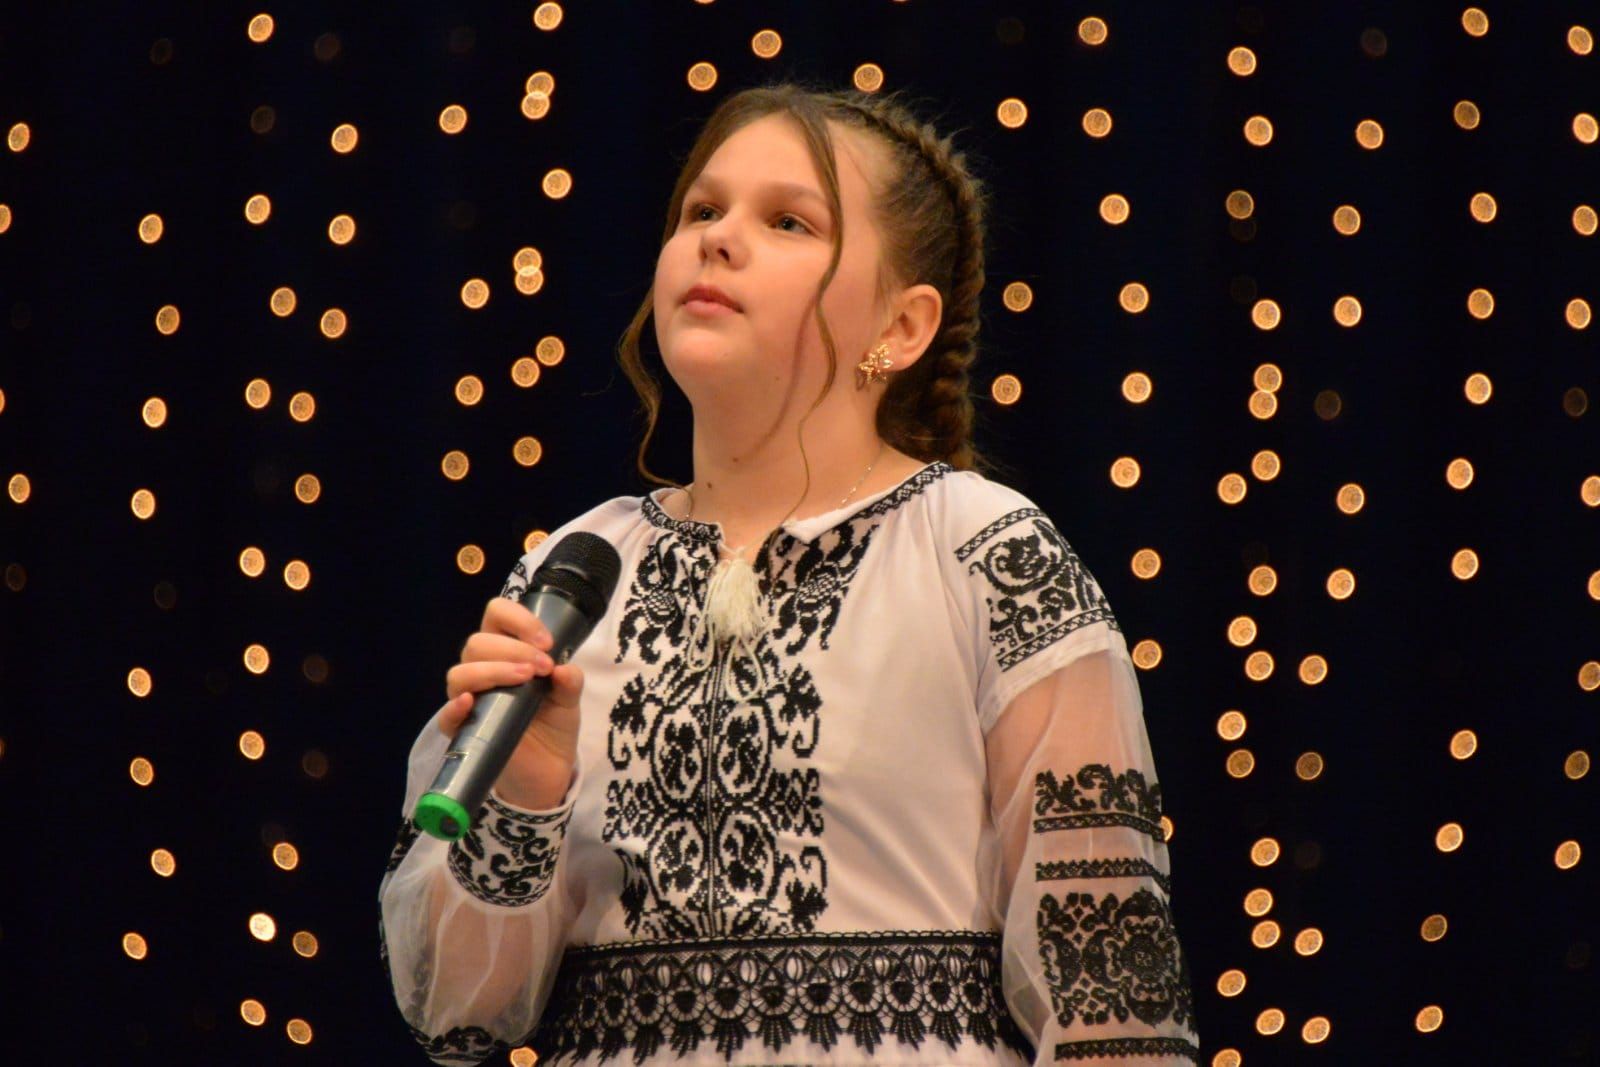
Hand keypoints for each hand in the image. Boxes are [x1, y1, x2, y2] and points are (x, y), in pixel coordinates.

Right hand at [439, 596, 584, 808]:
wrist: (548, 768)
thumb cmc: (552, 723)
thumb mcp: (569, 699)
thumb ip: (569, 681)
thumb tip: (563, 669)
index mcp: (506, 650)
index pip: (497, 614)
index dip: (518, 620)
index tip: (546, 643)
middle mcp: (482, 668)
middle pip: (477, 643)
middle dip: (513, 649)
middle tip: (543, 668)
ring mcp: (470, 699)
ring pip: (460, 673)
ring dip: (492, 671)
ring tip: (525, 679)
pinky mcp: (463, 731)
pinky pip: (446, 716)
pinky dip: (455, 706)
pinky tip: (471, 702)